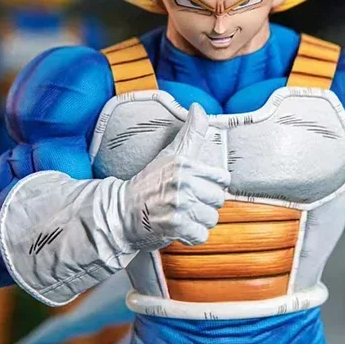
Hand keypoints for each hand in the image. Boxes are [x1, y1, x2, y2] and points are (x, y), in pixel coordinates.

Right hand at [116, 103, 228, 252]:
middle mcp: (183, 182)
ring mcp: (179, 205)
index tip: (197, 186)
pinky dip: (192, 236)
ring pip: (212, 219)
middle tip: (187, 202)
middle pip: (218, 200)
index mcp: (184, 162)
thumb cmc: (149, 181)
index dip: (212, 184)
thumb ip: (191, 131)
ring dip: (199, 221)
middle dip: (205, 204)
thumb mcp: (170, 152)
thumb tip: (198, 107)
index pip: (222, 179)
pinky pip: (201, 236)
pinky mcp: (175, 226)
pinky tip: (180, 228)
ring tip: (183, 214)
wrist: (122, 211)